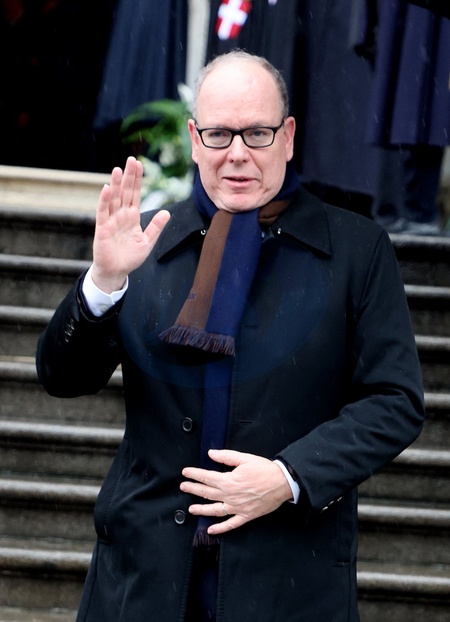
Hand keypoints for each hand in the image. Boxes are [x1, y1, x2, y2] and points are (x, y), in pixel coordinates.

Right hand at [92, 156, 170, 292]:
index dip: (137, 180)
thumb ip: (156, 227)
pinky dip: (105, 200)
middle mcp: (121, 215)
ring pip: (114, 198)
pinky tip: (108, 188)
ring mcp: (111, 220)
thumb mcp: (147, 242)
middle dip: (129, 176)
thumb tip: (166, 212)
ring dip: (116, 184)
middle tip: (131, 160)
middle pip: (125, 192)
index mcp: (132, 216)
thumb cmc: (130, 257)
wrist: (116, 271)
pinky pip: (103, 212)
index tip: (140, 164)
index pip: (135, 194)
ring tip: (118, 169)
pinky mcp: (102, 228)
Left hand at [180, 449, 292, 535]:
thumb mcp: (244, 458)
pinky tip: (211, 530)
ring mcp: (237, 508)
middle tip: (183, 487)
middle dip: (193, 489)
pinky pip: (231, 524)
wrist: (282, 482)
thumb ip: (226, 456)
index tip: (185, 473)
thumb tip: (211, 454)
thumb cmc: (264, 469)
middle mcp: (230, 496)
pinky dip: (220, 529)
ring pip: (215, 510)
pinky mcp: (246, 516)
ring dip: (201, 509)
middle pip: (207, 493)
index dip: (194, 474)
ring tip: (191, 509)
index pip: (206, 477)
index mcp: (229, 481)